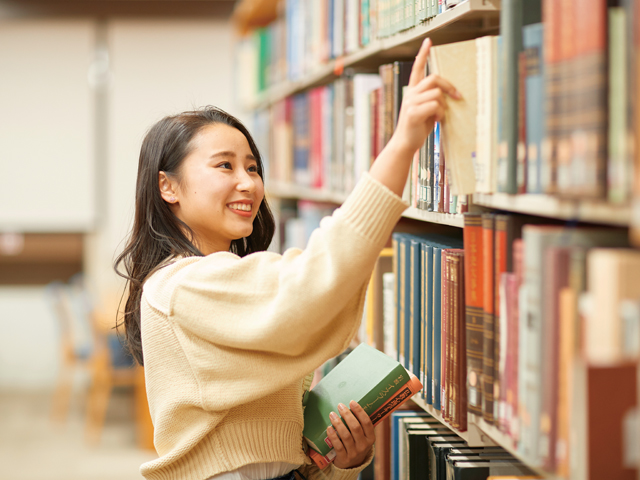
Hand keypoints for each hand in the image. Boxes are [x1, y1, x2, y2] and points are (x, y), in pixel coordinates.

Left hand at [326, 400, 374, 469]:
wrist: (352, 466)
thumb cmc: (356, 445)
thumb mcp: (363, 437)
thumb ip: (360, 425)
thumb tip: (350, 406)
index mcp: (370, 438)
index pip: (367, 422)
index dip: (359, 411)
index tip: (351, 402)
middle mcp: (364, 446)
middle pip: (355, 427)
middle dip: (347, 414)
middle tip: (340, 406)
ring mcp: (354, 453)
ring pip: (346, 436)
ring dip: (338, 423)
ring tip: (332, 414)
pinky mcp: (344, 458)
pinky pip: (338, 445)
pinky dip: (333, 436)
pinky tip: (329, 428)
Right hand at [391, 37, 460, 155]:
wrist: (405, 144)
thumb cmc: (417, 128)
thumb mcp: (425, 110)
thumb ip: (432, 99)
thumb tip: (449, 94)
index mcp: (412, 91)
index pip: (417, 68)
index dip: (423, 54)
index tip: (428, 41)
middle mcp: (410, 94)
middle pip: (434, 78)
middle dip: (449, 86)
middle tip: (457, 96)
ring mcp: (411, 103)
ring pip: (436, 93)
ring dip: (444, 105)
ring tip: (439, 116)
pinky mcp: (414, 113)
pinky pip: (435, 105)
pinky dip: (440, 114)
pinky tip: (436, 120)